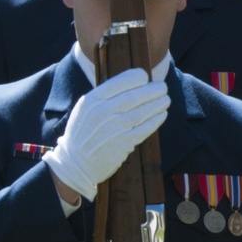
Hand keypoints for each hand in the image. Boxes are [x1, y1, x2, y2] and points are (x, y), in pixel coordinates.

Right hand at [43, 68, 169, 201]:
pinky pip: (146, 127)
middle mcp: (103, 112)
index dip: (137, 77)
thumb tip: (134, 82)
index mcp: (92, 100)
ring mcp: (115, 128)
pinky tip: (162, 114)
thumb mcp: (85, 109)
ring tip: (165, 100)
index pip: (120, 82)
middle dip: (154, 90)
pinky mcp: (125, 142)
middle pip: (136, 96)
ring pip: (144, 111)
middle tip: (162, 88)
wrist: (76, 163)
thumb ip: (105, 96)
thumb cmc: (84, 132)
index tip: (145, 77)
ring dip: (158, 104)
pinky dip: (157, 119)